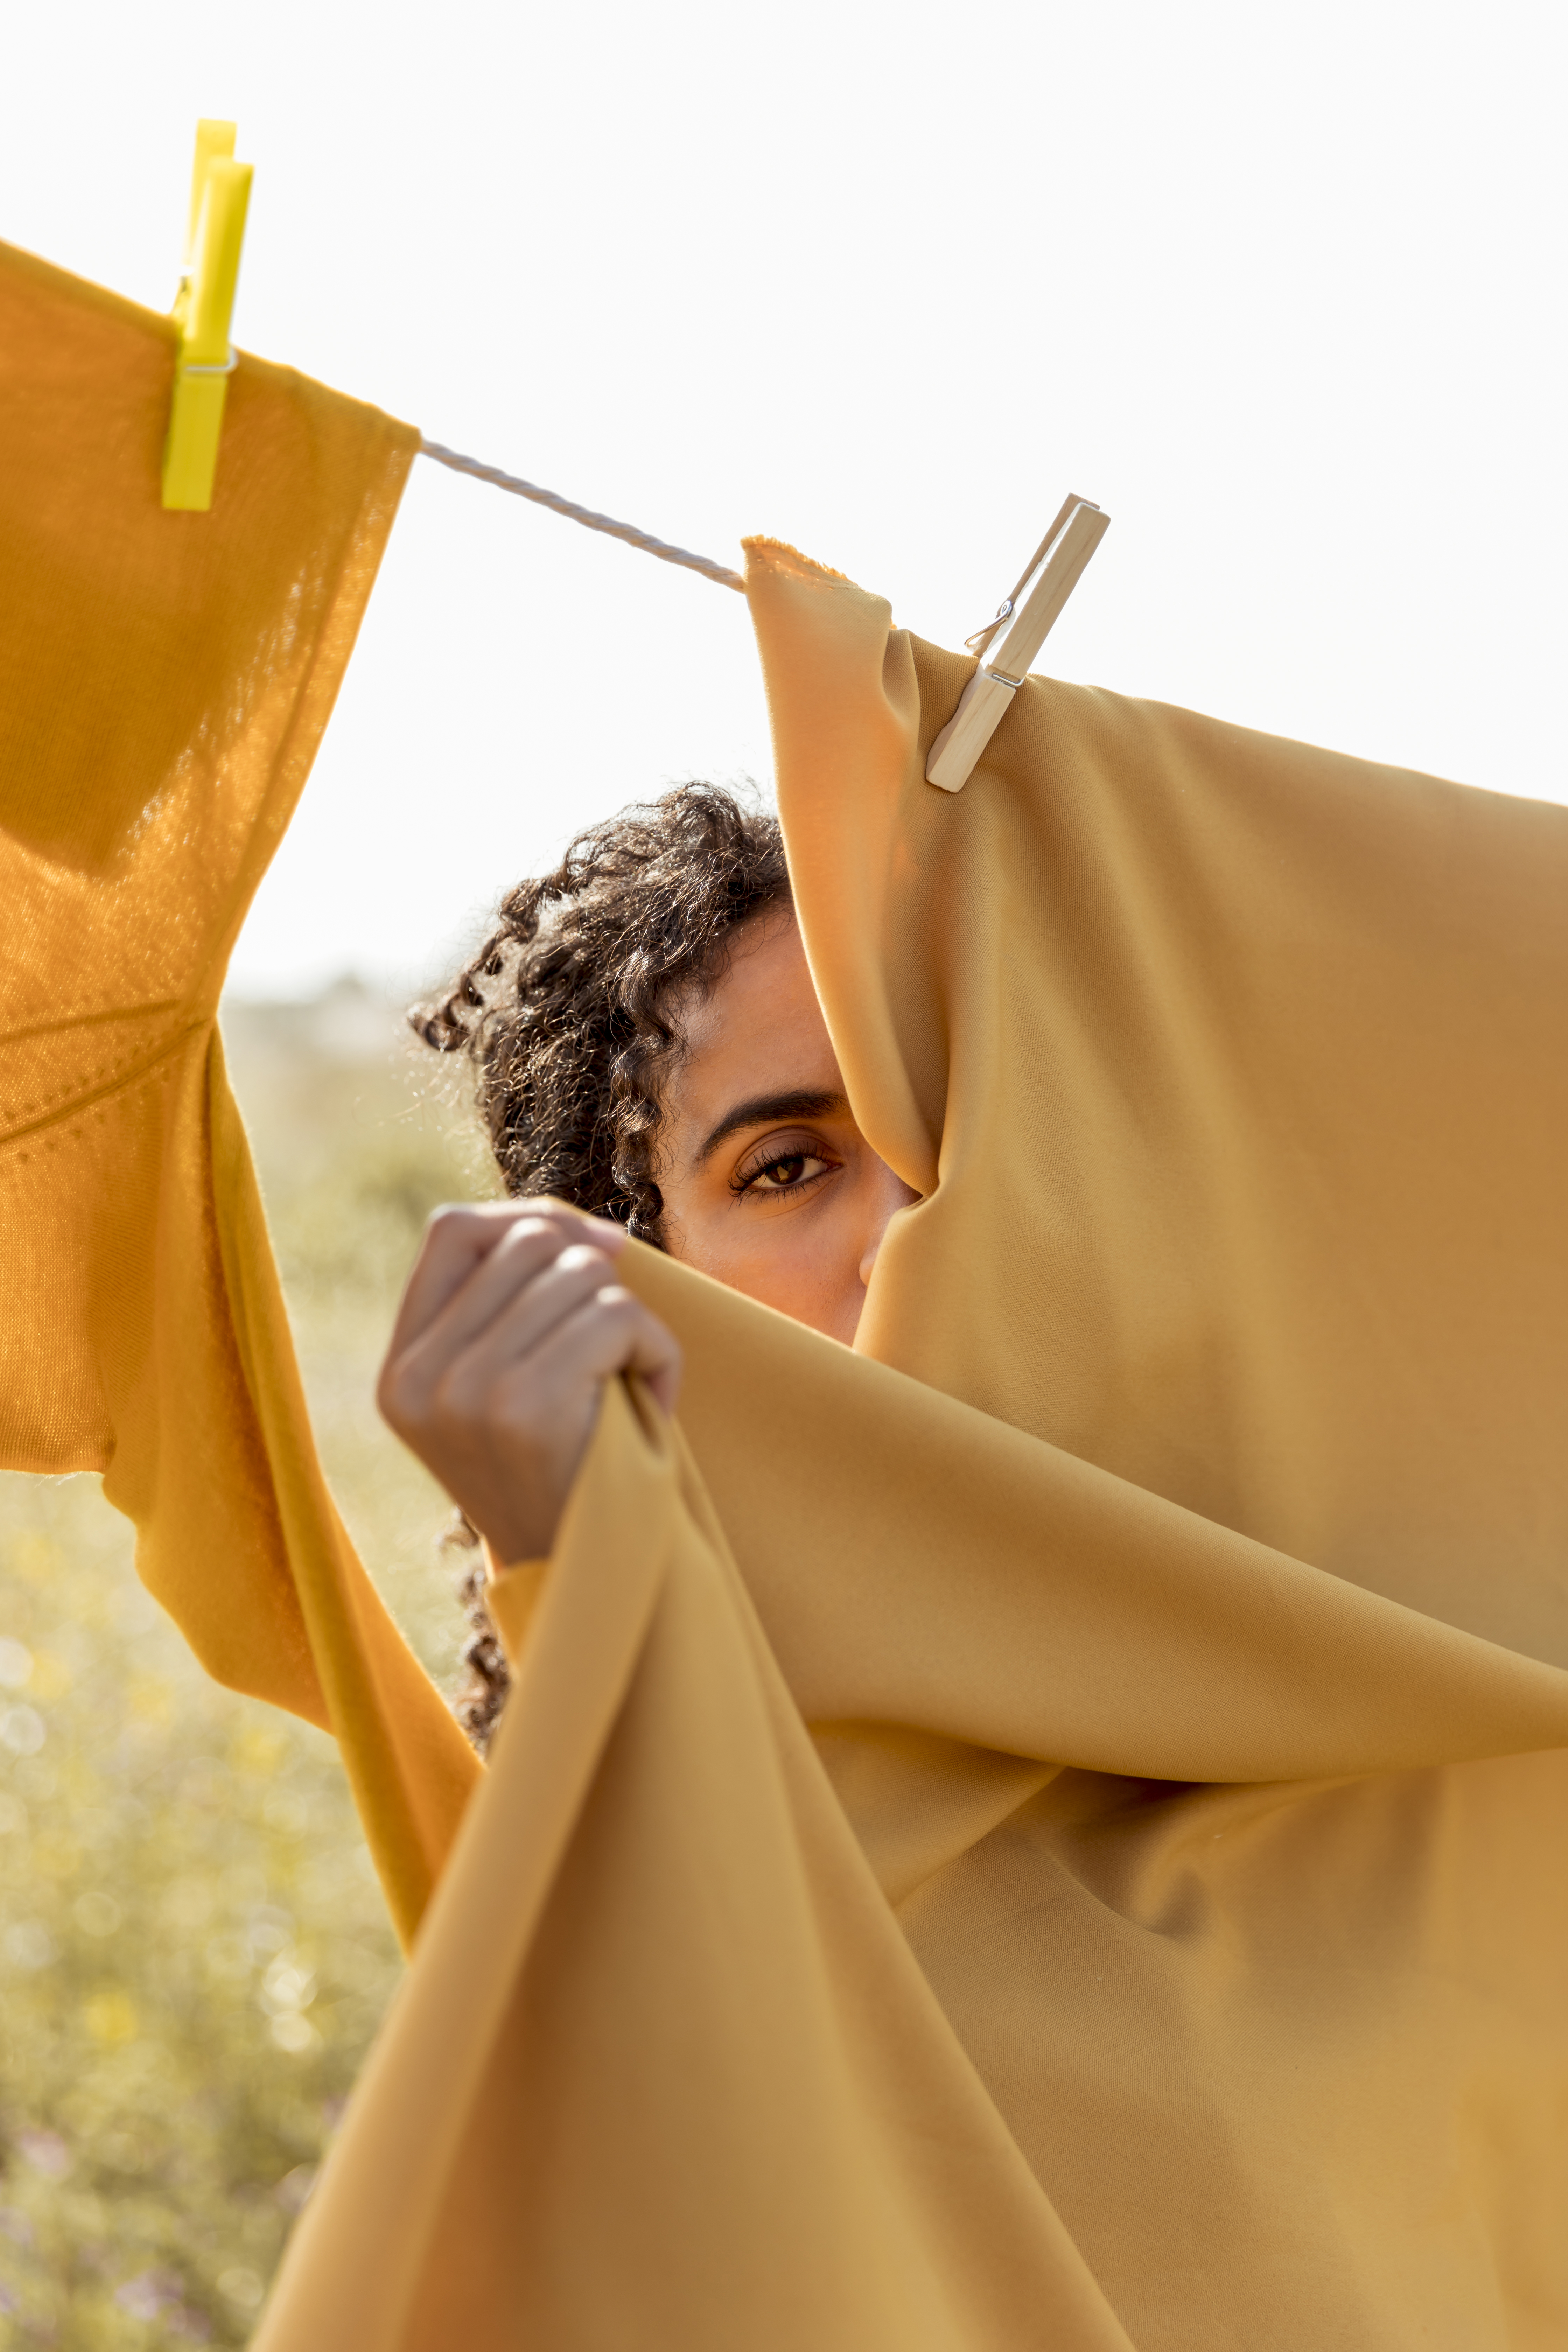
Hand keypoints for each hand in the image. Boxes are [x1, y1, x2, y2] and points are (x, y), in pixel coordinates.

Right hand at [376, 1202, 681, 1564]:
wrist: (587, 1578)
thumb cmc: (567, 1472)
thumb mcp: (511, 1387)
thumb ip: (514, 1306)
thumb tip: (592, 1231)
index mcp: (402, 1369)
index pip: (451, 1231)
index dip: (530, 1219)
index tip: (601, 1249)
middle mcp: (418, 1377)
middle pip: (528, 1243)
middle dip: (596, 1279)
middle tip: (620, 1346)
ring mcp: (463, 1392)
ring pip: (582, 1275)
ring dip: (633, 1323)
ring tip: (632, 1385)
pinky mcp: (523, 1407)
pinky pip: (618, 1318)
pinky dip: (659, 1352)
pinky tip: (655, 1403)